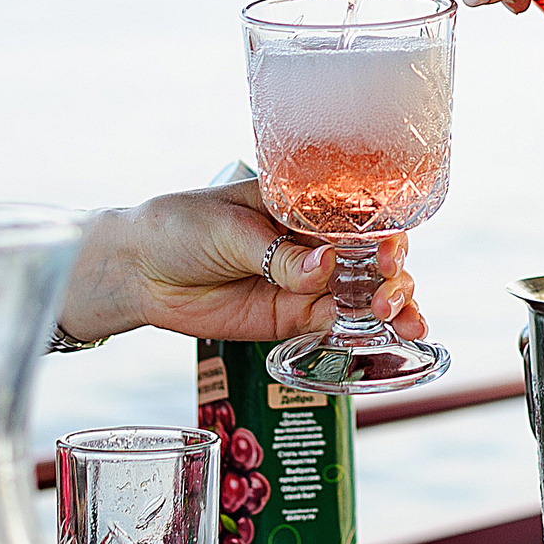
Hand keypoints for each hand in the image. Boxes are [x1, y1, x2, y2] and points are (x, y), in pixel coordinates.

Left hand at [57, 181, 424, 344]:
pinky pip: (336, 326)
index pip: (361, 214)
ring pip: (365, 295)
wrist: (139, 270)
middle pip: (374, 258)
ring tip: (404, 323)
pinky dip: (362, 333)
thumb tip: (325, 265)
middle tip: (387, 296)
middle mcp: (315, 242)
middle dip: (395, 276)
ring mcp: (307, 282)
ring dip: (392, 307)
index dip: (385, 232)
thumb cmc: (181, 227)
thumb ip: (276, 253)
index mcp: (305, 205)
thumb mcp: (229, 229)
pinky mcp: (292, 318)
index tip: (386, 252)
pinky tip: (384, 339)